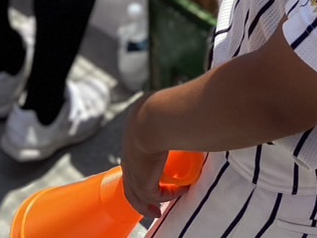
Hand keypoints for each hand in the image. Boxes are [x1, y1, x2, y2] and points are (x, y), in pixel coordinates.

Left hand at [120, 99, 179, 220]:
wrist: (152, 121)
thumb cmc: (161, 110)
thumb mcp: (164, 108)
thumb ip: (174, 110)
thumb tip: (188, 106)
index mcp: (131, 137)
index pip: (132, 159)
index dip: (140, 170)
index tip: (154, 175)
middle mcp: (128, 156)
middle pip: (130, 182)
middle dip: (139, 195)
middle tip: (151, 203)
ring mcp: (133, 171)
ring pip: (137, 195)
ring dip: (147, 204)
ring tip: (158, 210)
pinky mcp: (143, 183)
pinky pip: (155, 195)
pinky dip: (168, 196)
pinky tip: (181, 191)